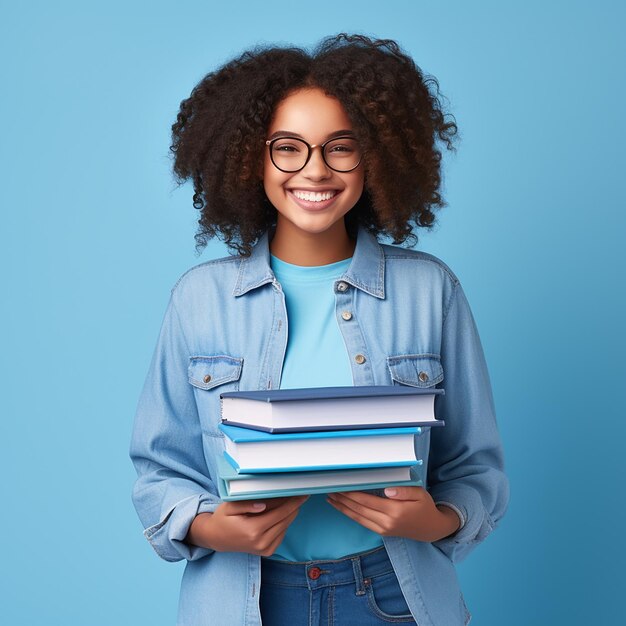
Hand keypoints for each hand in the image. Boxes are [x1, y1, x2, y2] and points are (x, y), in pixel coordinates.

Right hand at [185, 495, 308, 555]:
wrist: (217, 538)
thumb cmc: (223, 518)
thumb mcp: (230, 506)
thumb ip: (246, 504)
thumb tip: (263, 504)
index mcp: (253, 530)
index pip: (280, 513)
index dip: (292, 502)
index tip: (302, 493)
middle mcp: (261, 542)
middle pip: (286, 520)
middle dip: (294, 505)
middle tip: (300, 493)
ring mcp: (264, 549)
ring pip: (285, 526)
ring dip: (289, 513)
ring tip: (289, 500)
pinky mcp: (267, 552)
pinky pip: (282, 534)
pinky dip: (283, 522)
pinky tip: (280, 513)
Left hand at [327, 487, 459, 542]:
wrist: (431, 529)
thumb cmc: (425, 507)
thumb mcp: (420, 494)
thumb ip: (404, 491)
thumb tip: (387, 489)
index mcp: (394, 511)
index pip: (366, 500)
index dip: (351, 493)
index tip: (340, 485)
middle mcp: (386, 522)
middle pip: (359, 509)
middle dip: (343, 499)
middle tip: (330, 489)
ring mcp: (383, 529)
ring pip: (358, 517)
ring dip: (343, 508)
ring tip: (331, 498)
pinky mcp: (382, 532)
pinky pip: (362, 523)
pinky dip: (351, 515)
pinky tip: (343, 508)